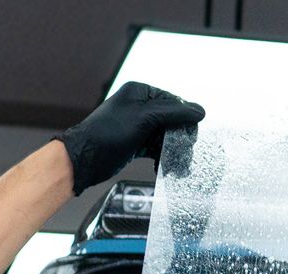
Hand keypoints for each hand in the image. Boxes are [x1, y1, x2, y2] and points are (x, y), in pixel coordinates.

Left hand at [56, 83, 204, 193]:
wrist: (86, 157)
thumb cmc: (109, 132)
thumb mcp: (145, 117)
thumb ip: (174, 113)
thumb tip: (201, 111)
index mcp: (140, 92)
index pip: (174, 102)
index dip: (185, 118)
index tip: (192, 134)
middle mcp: (140, 107)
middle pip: (172, 120)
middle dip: (180, 137)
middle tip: (185, 151)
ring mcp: (139, 126)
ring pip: (167, 136)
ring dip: (174, 150)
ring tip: (179, 164)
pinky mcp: (137, 143)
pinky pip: (158, 148)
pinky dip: (164, 157)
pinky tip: (167, 166)